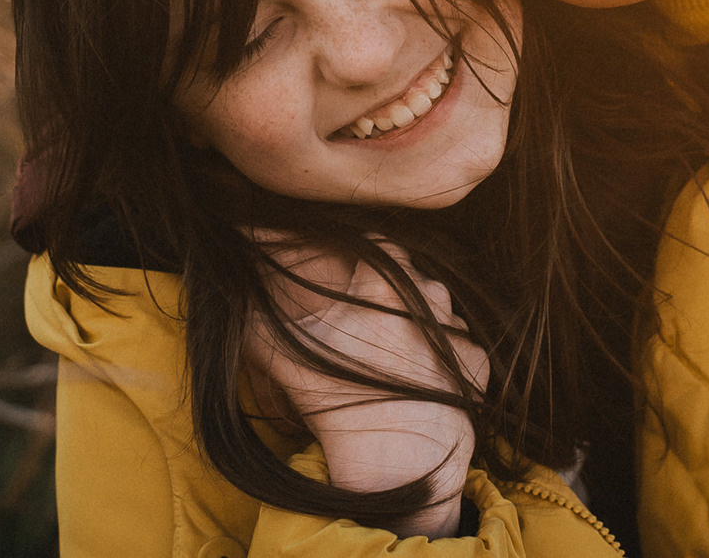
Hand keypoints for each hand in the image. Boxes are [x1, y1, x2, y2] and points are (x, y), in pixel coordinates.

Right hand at [247, 239, 488, 537]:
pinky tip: (421, 380)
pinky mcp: (479, 369)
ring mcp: (460, 334)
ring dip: (421, 327)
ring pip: (439, 315)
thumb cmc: (339, 404)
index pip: (380, 244)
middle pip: (412, 279)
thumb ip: (255, 318)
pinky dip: (446, 362)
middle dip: (392, 295)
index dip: (362, 255)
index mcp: (388, 283)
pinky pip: (462, 352)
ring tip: (394, 357)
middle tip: (366, 324)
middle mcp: (432, 299)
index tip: (351, 272)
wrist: (394, 465)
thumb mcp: (283, 356)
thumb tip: (229, 291)